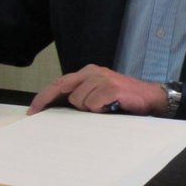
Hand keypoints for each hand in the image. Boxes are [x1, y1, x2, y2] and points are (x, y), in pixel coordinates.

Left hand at [27, 65, 166, 115]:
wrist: (153, 98)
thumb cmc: (125, 99)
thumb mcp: (100, 94)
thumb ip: (82, 96)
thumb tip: (59, 108)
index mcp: (89, 73)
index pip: (60, 82)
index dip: (44, 96)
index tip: (33, 110)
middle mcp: (93, 73)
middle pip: (62, 87)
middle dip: (48, 100)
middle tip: (37, 113)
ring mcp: (102, 79)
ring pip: (79, 101)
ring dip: (89, 110)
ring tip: (104, 109)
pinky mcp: (111, 88)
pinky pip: (94, 105)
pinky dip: (100, 111)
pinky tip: (111, 109)